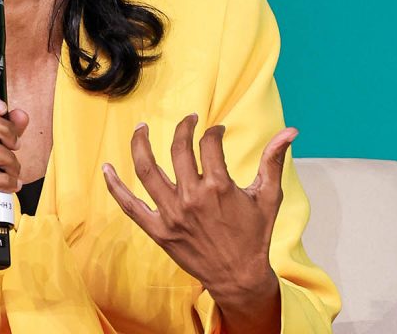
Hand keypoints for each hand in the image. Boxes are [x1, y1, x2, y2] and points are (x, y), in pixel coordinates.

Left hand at [101, 114, 296, 306]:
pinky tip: (106, 168)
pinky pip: (129, 206)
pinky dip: (114, 187)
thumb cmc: (254, 236)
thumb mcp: (268, 197)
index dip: (213, 131)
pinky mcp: (158, 230)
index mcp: (219, 187)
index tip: (216, 131)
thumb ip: (274, 161)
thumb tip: (291, 131)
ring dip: (140, 144)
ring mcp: (171, 214)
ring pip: (147, 170)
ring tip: (140, 128)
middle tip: (188, 120)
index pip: (209, 144)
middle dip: (183, 128)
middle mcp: (192, 198)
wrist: (239, 276)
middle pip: (178, 149)